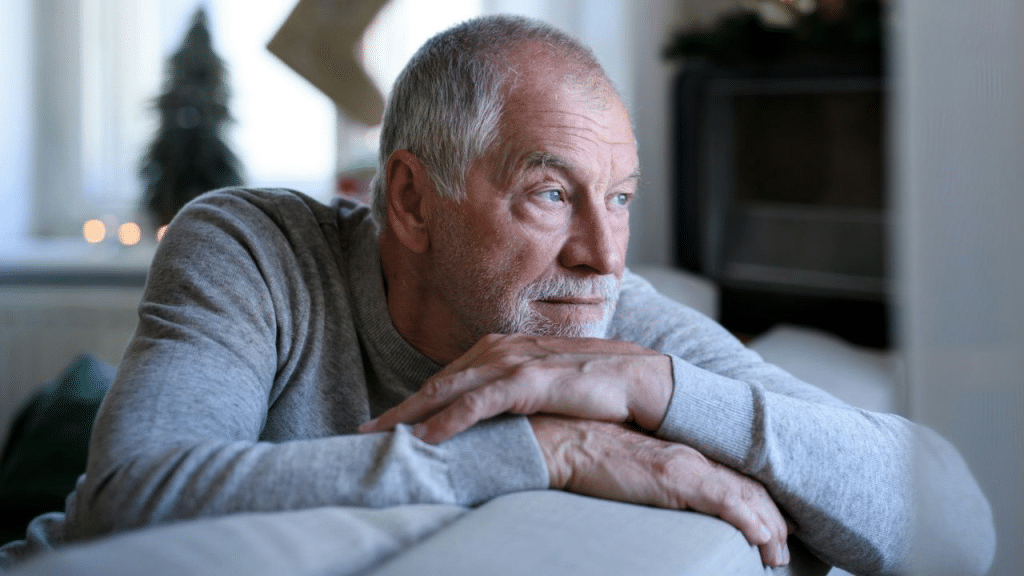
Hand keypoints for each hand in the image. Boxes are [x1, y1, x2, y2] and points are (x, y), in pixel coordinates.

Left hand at [359, 333, 672, 442]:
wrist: (641, 378)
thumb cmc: (593, 386)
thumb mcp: (544, 387)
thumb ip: (513, 393)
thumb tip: (490, 419)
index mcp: (501, 348)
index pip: (447, 378)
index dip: (413, 402)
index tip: (386, 424)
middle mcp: (500, 349)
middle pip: (437, 382)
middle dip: (399, 409)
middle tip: (365, 433)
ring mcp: (514, 361)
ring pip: (449, 390)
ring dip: (411, 415)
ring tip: (381, 439)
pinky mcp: (530, 380)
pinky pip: (478, 404)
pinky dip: (448, 420)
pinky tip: (427, 439)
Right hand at [530, 415, 792, 567]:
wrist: (565, 440)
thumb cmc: (586, 453)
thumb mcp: (628, 466)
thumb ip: (650, 476)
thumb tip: (655, 494)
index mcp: (680, 452)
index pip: (730, 476)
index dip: (756, 500)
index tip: (772, 522)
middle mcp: (691, 455)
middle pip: (745, 486)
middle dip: (770, 518)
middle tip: (784, 546)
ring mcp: (687, 464)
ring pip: (744, 496)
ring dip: (767, 528)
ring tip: (778, 555)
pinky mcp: (677, 477)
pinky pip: (725, 501)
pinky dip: (750, 521)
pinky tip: (763, 539)